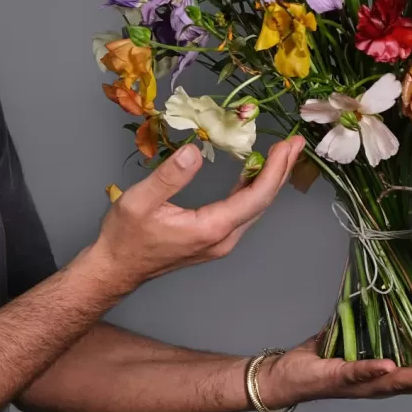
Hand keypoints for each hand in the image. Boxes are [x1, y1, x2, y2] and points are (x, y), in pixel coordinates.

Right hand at [88, 135, 306, 292]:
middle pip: (262, 202)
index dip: (275, 170)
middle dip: (280, 171)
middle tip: (295, 143)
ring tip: (282, 154)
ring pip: (254, 208)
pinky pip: (242, 212)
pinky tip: (254, 173)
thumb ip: (169, 177)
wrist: (115, 268)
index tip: (288, 146)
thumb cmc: (124, 236)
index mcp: (210, 228)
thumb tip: (194, 153)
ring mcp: (219, 241)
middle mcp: (223, 238)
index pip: (255, 197)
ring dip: (269, 180)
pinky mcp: (213, 239)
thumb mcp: (139, 201)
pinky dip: (253, 189)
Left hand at [256, 329, 411, 406]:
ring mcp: (362, 384)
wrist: (286, 378)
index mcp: (390, 373)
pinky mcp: (338, 378)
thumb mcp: (353, 334)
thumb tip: (388, 289)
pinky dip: (374, 370)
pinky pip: (359, 373)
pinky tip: (389, 366)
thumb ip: (372, 318)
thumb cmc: (322, 358)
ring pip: (398, 381)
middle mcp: (381, 383)